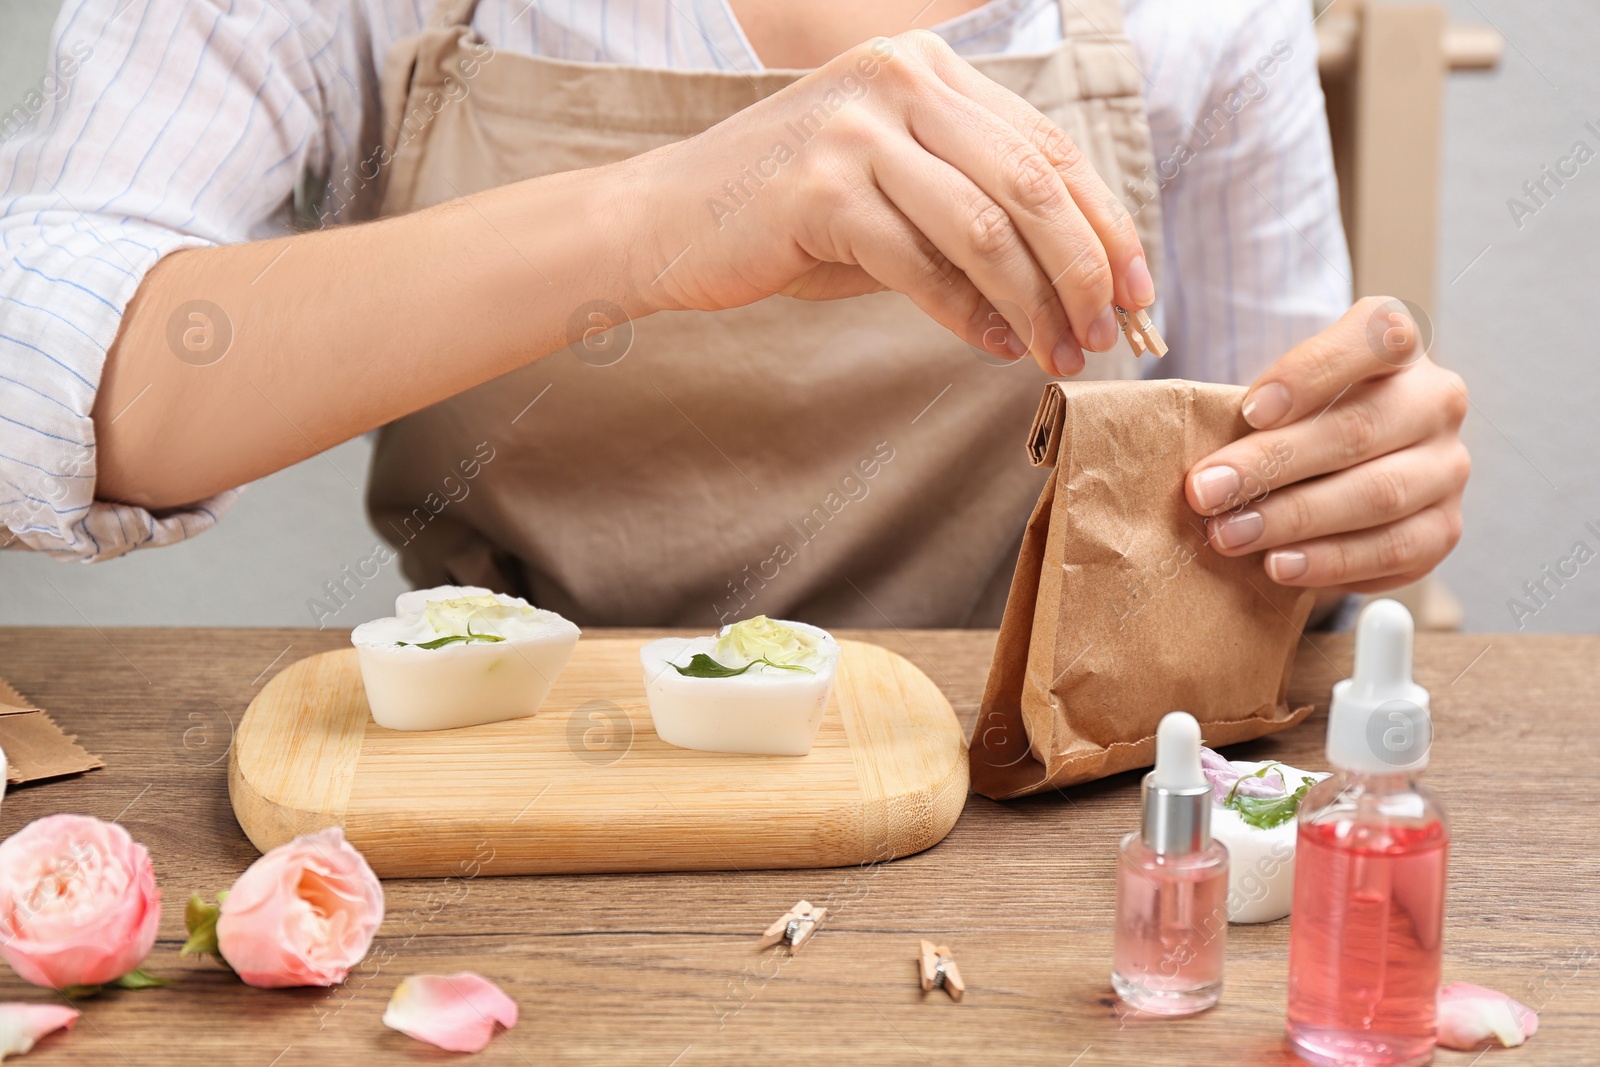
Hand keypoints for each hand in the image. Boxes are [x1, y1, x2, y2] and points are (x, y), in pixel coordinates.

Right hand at [628, 31, 1154, 376]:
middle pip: (1031, 181)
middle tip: (1106, 332)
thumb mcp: (890, 188)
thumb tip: (1076, 276)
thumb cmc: (785, 214)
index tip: (1138, 287)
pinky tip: (994, 346)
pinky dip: (968, 315)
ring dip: (1036, 301)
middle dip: (1084, 268)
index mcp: (925, 68)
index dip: (1105, 222)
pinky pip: (922, 265)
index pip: (1046, 146)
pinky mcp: (820, 190)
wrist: (665, 221)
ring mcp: (856, 130)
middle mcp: (898, 80)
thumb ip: (971, 206)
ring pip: (986, 226)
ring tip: (1058, 351)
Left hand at [1186, 297, 1470, 592]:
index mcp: (1399, 344)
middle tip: (1206, 492)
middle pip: (1359, 429)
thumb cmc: (1299, 420)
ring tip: (1231, 535)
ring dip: (1294, 519)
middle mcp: (1436, 400)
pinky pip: (1393, 550)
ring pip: (1378, 494)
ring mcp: (1447, 466)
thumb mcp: (1281, 393)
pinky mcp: (1444, 527)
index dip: (1312, 373)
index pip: (1374, 338)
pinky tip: (1279, 565)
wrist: (1345, 469)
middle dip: (1273, 464)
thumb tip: (1204, 464)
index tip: (1251, 409)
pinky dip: (1330, 561)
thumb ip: (1256, 411)